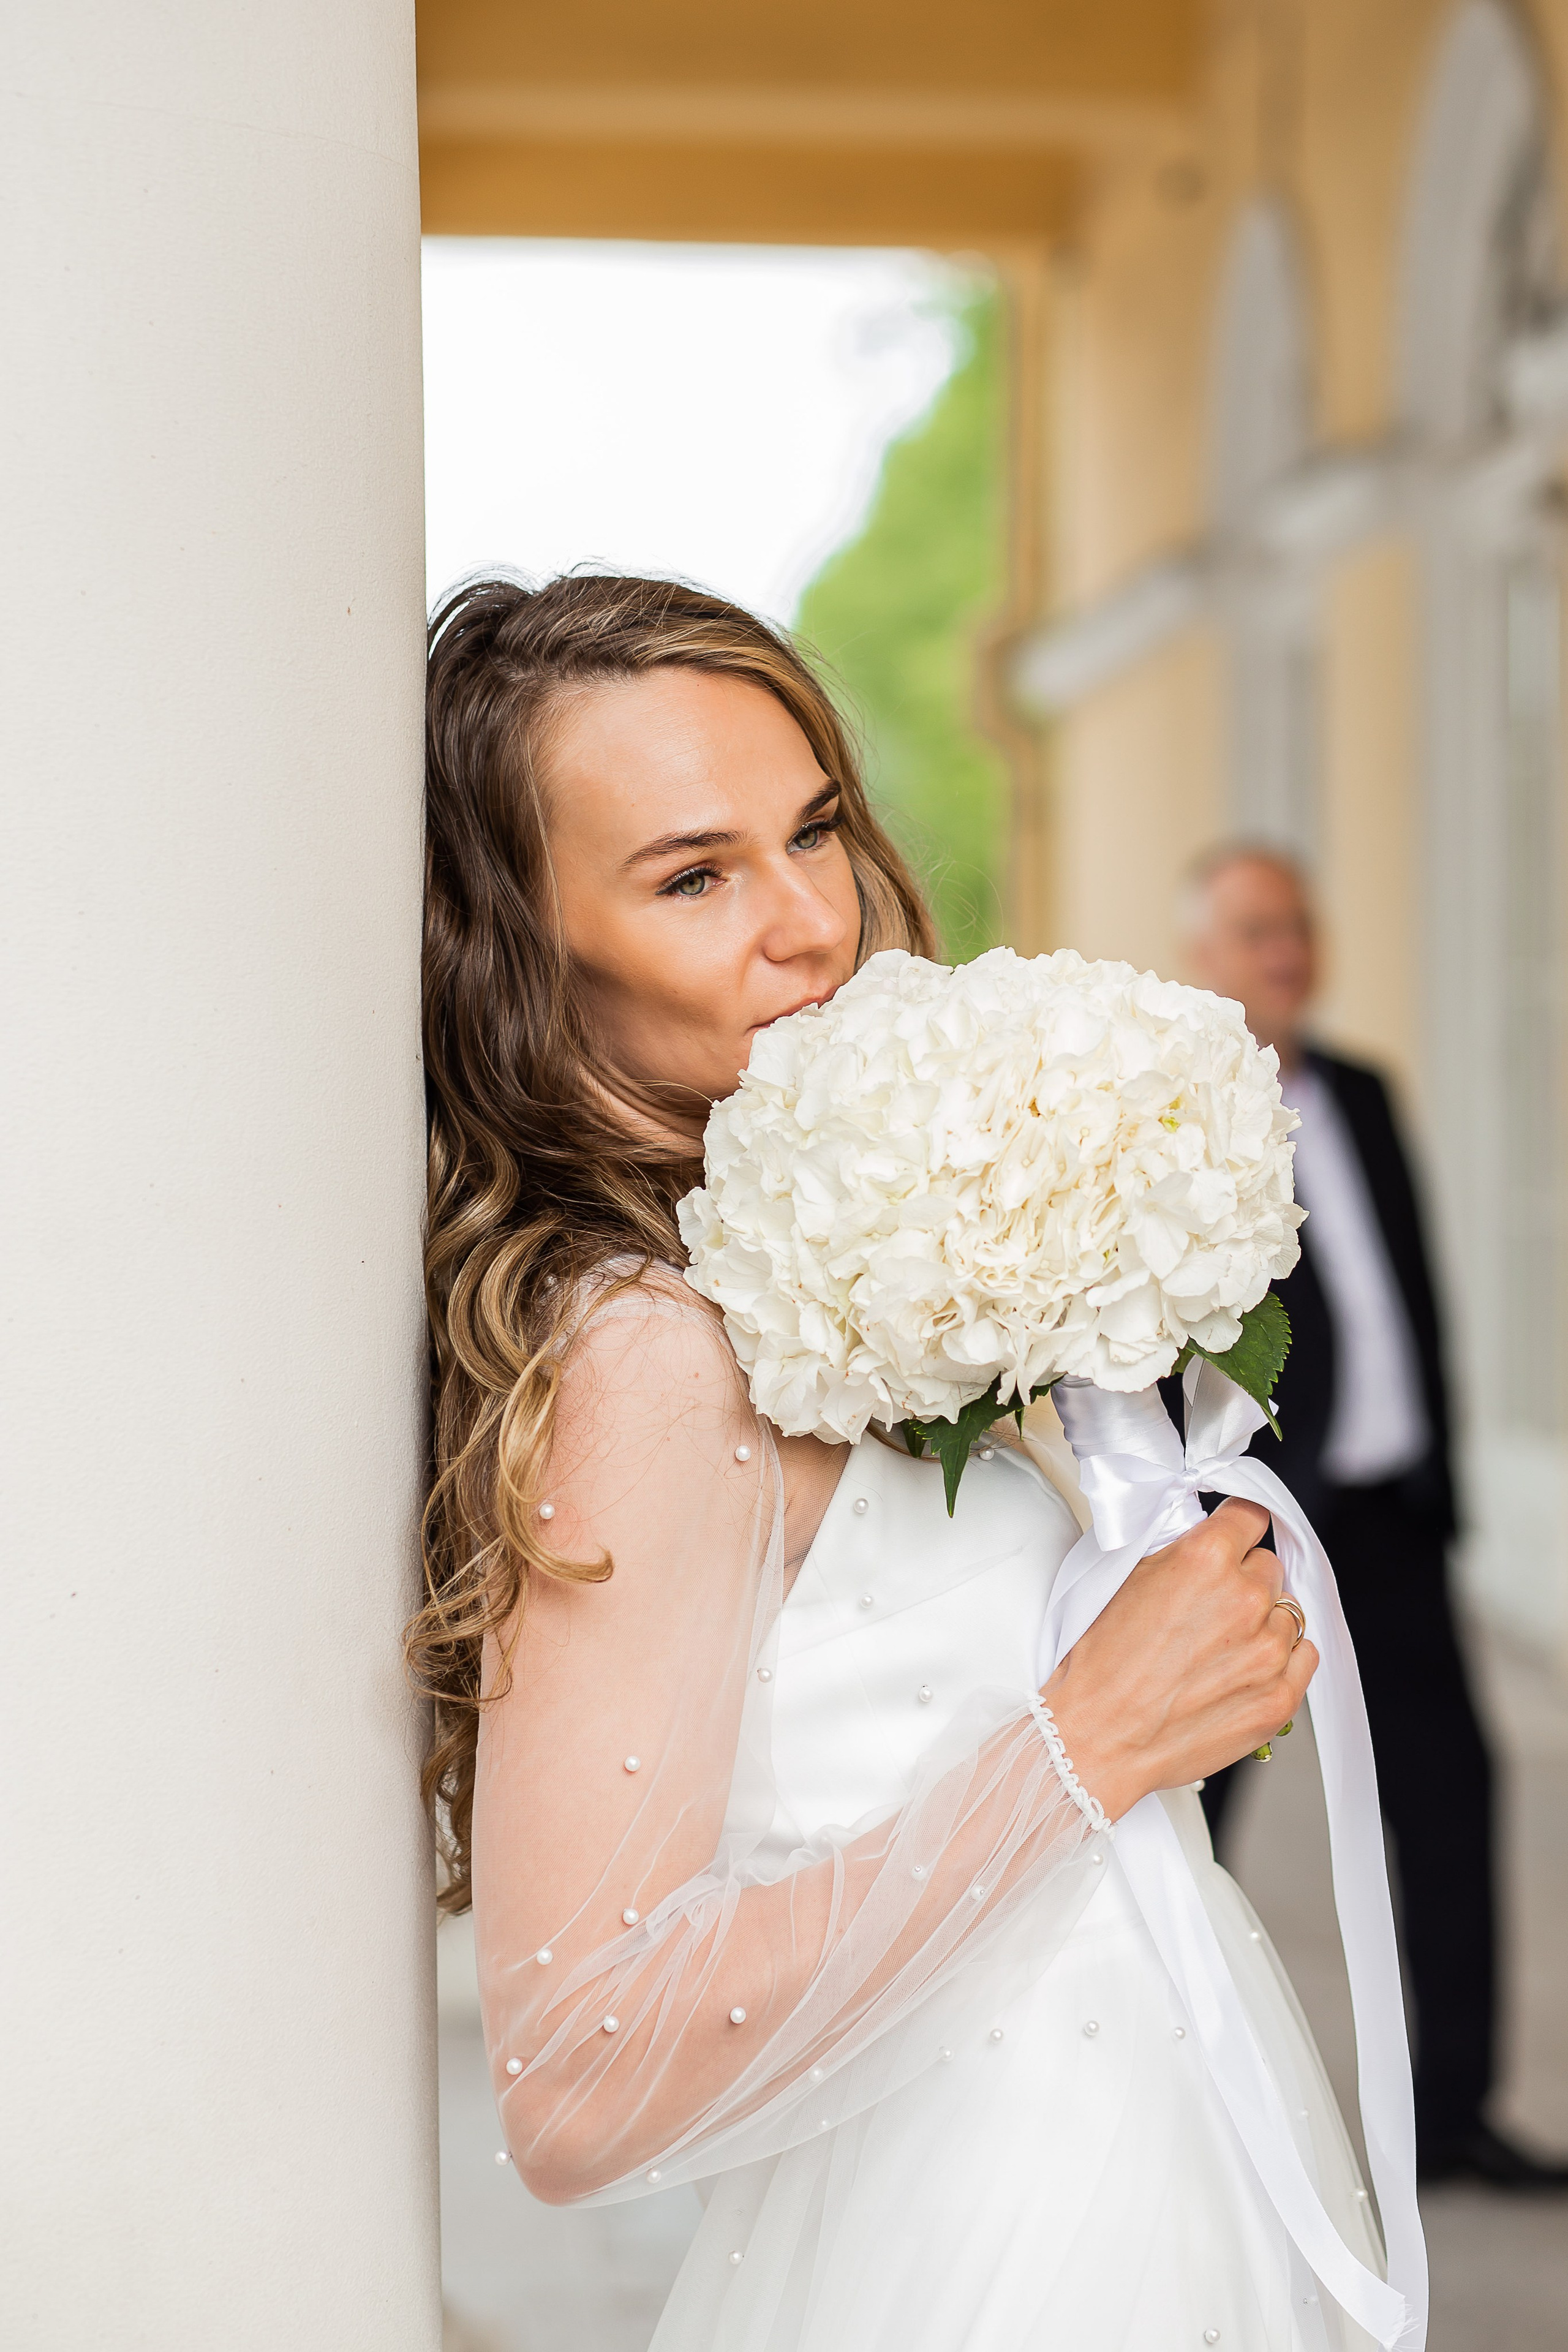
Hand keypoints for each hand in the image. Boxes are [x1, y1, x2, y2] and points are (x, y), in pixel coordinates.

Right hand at [1039, 1499, 1317, 1821]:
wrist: (1098, 1738)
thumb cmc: (1099, 1664)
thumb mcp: (1122, 1577)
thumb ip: (1176, 1548)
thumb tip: (1202, 1533)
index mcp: (1205, 1559)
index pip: (1250, 1515)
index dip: (1235, 1529)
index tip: (1231, 1540)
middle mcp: (1245, 1599)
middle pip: (1268, 1566)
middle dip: (1242, 1579)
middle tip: (1209, 1606)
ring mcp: (1268, 1650)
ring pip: (1287, 1612)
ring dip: (1261, 1621)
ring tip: (1219, 1646)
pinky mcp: (1279, 1696)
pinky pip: (1304, 1655)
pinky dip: (1282, 1658)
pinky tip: (1244, 1667)